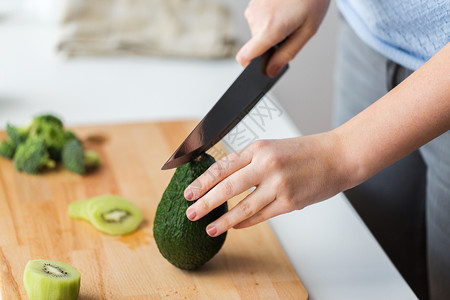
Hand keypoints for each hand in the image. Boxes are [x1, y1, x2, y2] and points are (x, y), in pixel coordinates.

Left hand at [184, 132, 351, 236]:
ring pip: (243, 206)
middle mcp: (266, 164)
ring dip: (223, 220)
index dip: (203, 181)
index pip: (223, 166)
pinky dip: (245, 222)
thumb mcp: (273, 148)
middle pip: (227, 187)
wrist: (338, 156)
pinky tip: (235, 226)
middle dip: (205, 202)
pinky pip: (261, 215)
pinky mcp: (290, 201)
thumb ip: (250, 163)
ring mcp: (278, 184)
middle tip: (190, 212)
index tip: (189, 192)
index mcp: (259, 148)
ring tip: (208, 227)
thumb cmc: (305, 152)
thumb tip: (225, 182)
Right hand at [237, 0, 329, 76]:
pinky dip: (270, 19)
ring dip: (272, 30)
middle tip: (291, 31)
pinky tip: (284, 8)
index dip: (249, 67)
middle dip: (272, 44)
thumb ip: (286, 54)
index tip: (258, 68)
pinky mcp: (253, 3)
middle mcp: (256, 19)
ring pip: (258, 32)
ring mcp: (252, 9)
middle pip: (256, 45)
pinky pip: (259, 20)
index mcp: (269, 29)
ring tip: (289, 15)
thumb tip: (271, 71)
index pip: (245, 57)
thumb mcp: (307, 31)